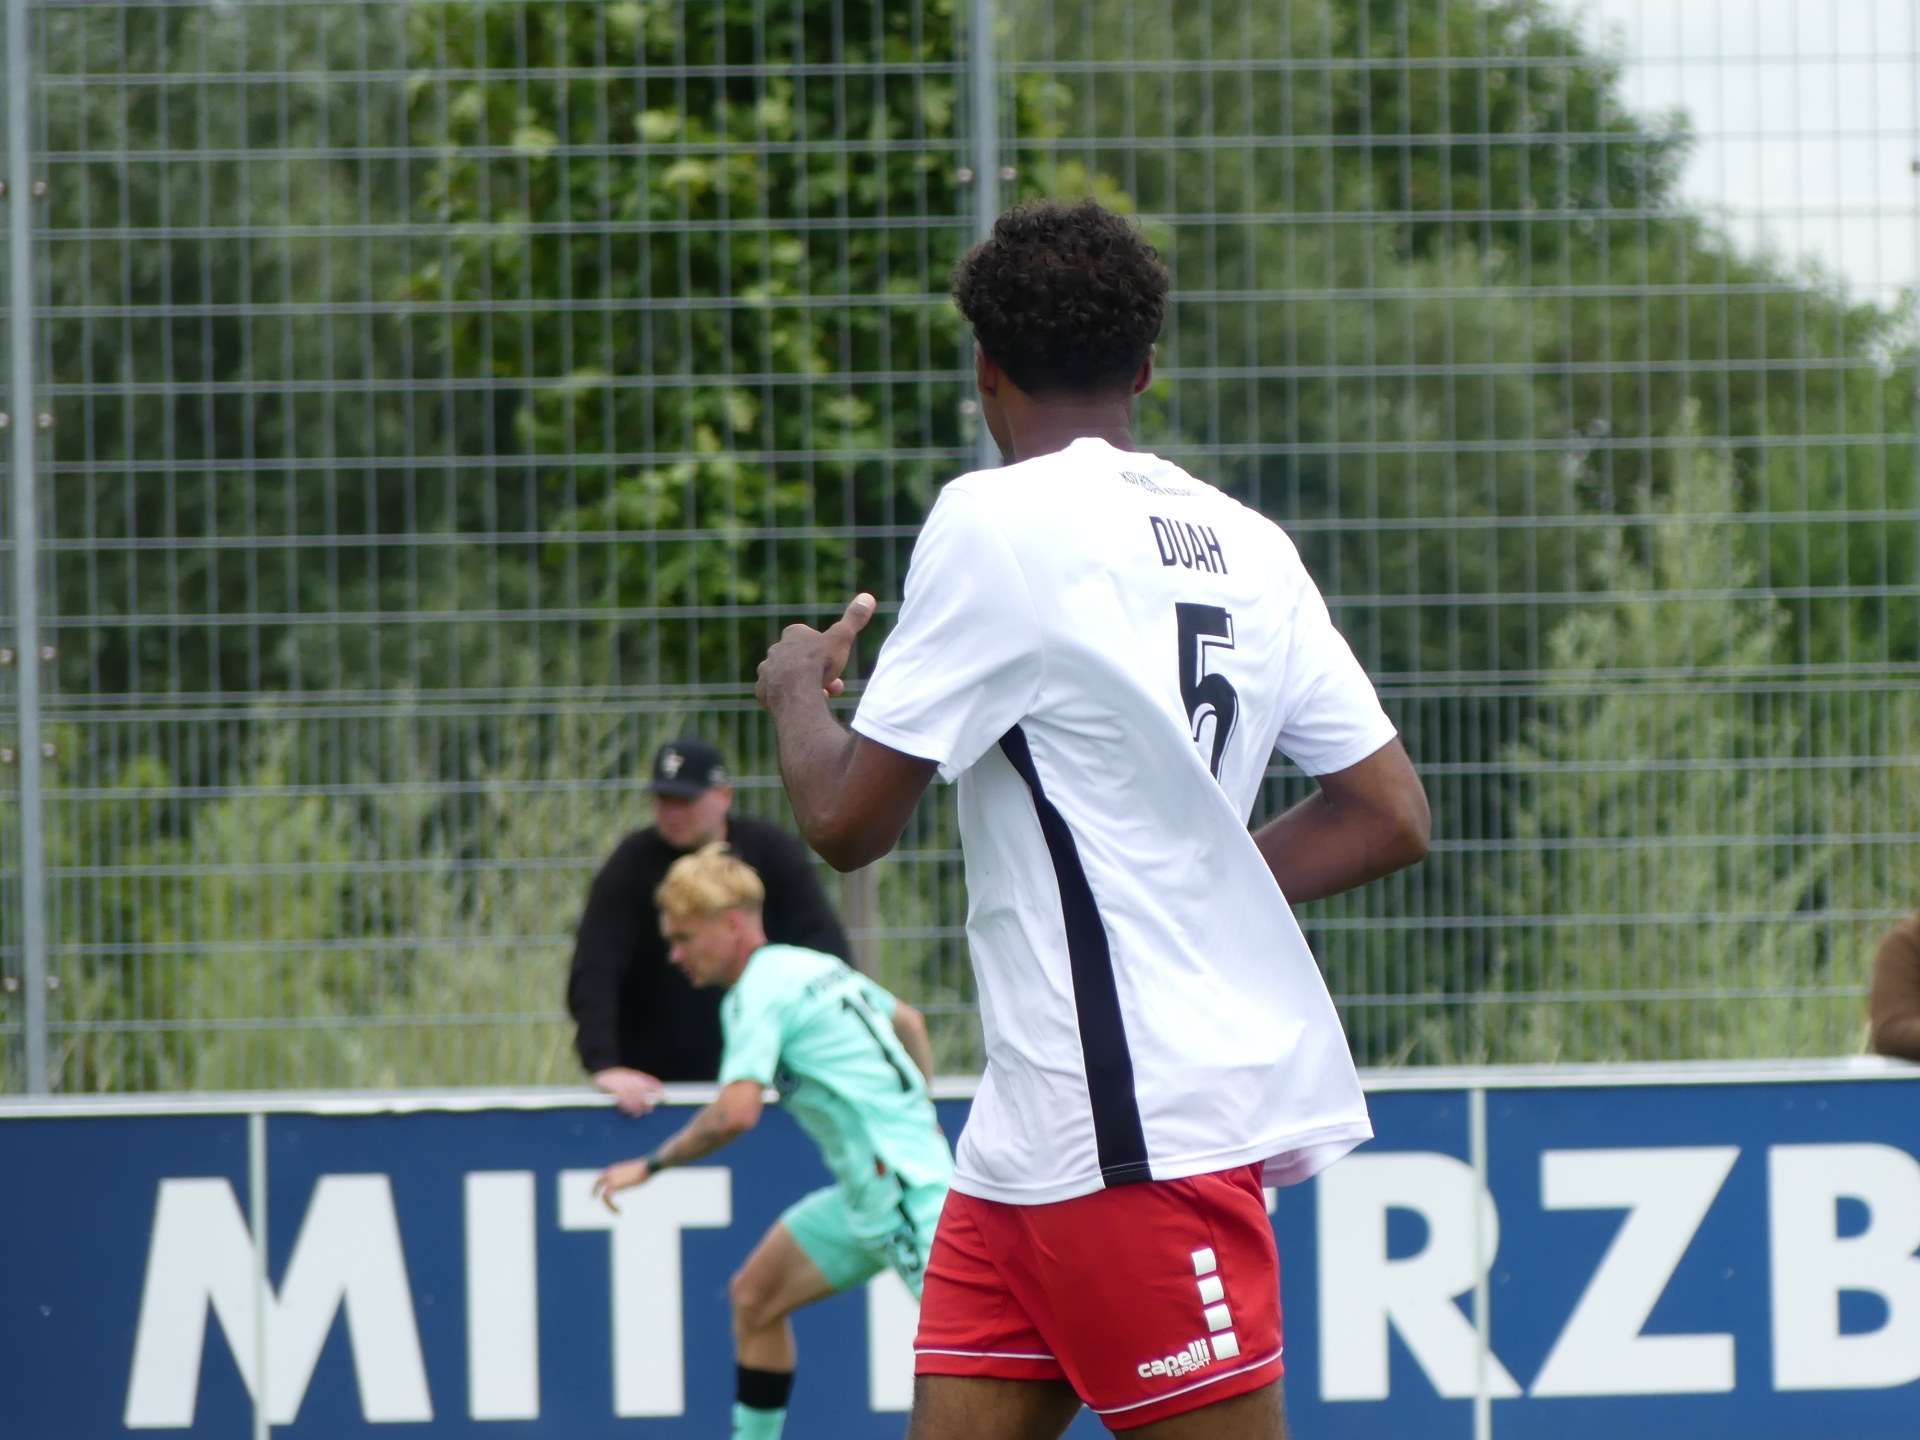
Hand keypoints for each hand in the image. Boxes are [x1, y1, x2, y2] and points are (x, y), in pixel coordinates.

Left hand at [592, 1158, 651, 1212]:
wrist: (647, 1167)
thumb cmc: (645, 1171)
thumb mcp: (633, 1176)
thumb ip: (626, 1181)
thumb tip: (623, 1188)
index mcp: (615, 1169)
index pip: (603, 1177)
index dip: (601, 1185)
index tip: (601, 1192)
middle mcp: (610, 1172)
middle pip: (598, 1182)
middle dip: (594, 1190)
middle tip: (592, 1198)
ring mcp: (611, 1178)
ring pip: (604, 1195)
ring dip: (609, 1205)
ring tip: (617, 1212)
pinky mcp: (614, 1185)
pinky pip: (607, 1198)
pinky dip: (611, 1206)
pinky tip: (619, 1211)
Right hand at [593, 1066, 666, 1116]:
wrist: (600, 1071)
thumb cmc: (616, 1080)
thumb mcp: (628, 1080)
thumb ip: (637, 1088)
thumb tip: (649, 1101)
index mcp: (636, 1076)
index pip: (651, 1081)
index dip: (659, 1089)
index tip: (665, 1098)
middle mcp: (630, 1077)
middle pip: (641, 1089)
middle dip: (646, 1100)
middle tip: (648, 1110)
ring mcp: (621, 1080)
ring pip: (632, 1093)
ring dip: (635, 1105)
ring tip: (637, 1114)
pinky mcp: (612, 1085)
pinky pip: (621, 1095)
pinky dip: (625, 1103)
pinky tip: (626, 1110)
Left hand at [757, 593, 876, 707]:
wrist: (795, 693)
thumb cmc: (818, 663)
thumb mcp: (842, 637)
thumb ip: (854, 618)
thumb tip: (868, 597)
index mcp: (792, 635)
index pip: (808, 636)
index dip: (825, 649)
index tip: (836, 660)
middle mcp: (776, 650)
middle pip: (800, 659)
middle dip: (817, 671)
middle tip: (834, 685)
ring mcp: (767, 671)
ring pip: (788, 677)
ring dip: (803, 685)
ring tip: (819, 696)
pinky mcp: (762, 691)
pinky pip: (776, 694)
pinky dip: (788, 699)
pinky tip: (801, 704)